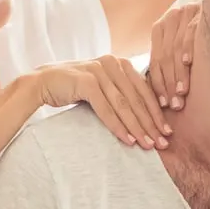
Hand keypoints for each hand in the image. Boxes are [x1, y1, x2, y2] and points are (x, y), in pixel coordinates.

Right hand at [35, 56, 169, 149]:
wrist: (42, 83)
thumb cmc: (75, 87)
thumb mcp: (103, 86)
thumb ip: (121, 92)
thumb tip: (147, 115)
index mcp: (120, 63)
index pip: (144, 90)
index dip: (156, 112)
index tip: (167, 132)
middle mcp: (112, 63)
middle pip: (137, 98)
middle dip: (151, 123)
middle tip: (162, 143)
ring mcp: (99, 71)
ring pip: (124, 104)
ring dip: (137, 127)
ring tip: (147, 145)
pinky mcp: (86, 81)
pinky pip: (106, 108)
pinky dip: (118, 126)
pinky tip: (128, 139)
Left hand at [148, 3, 200, 110]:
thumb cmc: (199, 23)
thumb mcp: (182, 36)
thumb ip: (173, 56)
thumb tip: (166, 92)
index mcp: (160, 29)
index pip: (156, 61)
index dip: (157, 84)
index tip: (162, 105)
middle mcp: (170, 20)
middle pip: (164, 57)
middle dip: (168, 84)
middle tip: (174, 105)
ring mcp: (185, 13)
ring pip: (176, 48)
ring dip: (178, 73)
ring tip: (181, 93)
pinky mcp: (201, 10)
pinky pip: (191, 31)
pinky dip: (188, 47)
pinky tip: (188, 63)